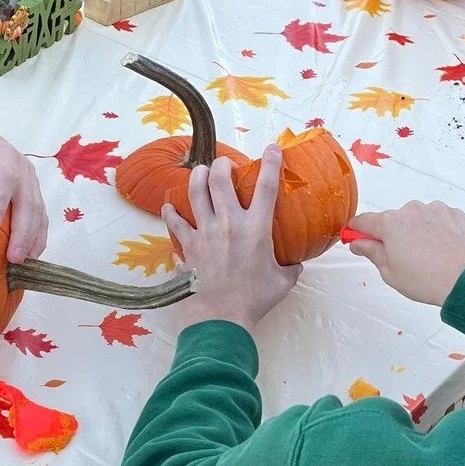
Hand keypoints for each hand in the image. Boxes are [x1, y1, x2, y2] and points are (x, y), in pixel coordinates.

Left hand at [0, 105, 47, 263]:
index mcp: (4, 154)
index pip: (8, 177)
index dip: (1, 200)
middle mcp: (23, 168)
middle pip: (28, 200)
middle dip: (23, 230)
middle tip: (12, 257)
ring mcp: (30, 181)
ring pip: (38, 210)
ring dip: (33, 237)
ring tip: (22, 261)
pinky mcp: (31, 193)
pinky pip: (39, 215)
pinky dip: (38, 235)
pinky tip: (30, 255)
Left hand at [161, 150, 300, 335]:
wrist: (221, 317)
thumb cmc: (254, 300)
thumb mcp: (282, 283)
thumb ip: (290, 269)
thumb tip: (296, 265)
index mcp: (256, 228)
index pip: (266, 187)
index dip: (270, 163)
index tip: (272, 148)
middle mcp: (229, 223)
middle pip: (221, 180)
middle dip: (222, 165)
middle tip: (225, 164)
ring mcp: (205, 233)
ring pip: (196, 193)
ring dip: (197, 177)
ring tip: (199, 171)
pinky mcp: (188, 246)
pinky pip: (176, 223)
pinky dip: (171, 213)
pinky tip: (168, 207)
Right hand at [347, 200, 464, 306]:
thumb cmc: (426, 280)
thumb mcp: (390, 272)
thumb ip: (372, 252)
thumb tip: (359, 243)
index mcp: (390, 223)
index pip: (364, 221)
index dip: (357, 231)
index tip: (356, 238)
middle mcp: (411, 210)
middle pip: (392, 220)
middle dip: (392, 235)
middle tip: (400, 258)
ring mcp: (434, 210)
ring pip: (416, 218)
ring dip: (416, 231)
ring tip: (426, 256)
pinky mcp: (454, 214)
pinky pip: (437, 219)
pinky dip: (436, 230)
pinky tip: (441, 249)